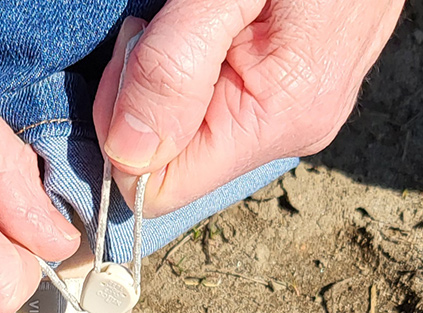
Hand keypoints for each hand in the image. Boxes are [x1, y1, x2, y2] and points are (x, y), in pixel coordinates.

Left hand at [92, 0, 404, 214]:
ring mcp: (297, 114)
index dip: (125, 125)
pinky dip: (195, 66)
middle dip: (144, 91)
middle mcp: (291, 132)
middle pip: (173, 157)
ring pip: (191, 130)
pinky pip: (218, 105)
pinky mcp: (296, 92)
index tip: (139, 50)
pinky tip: (214, 21)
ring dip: (169, 73)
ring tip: (199, 13)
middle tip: (164, 22)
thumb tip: (127, 152)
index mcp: (277, 120)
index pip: (161, 185)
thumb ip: (173, 68)